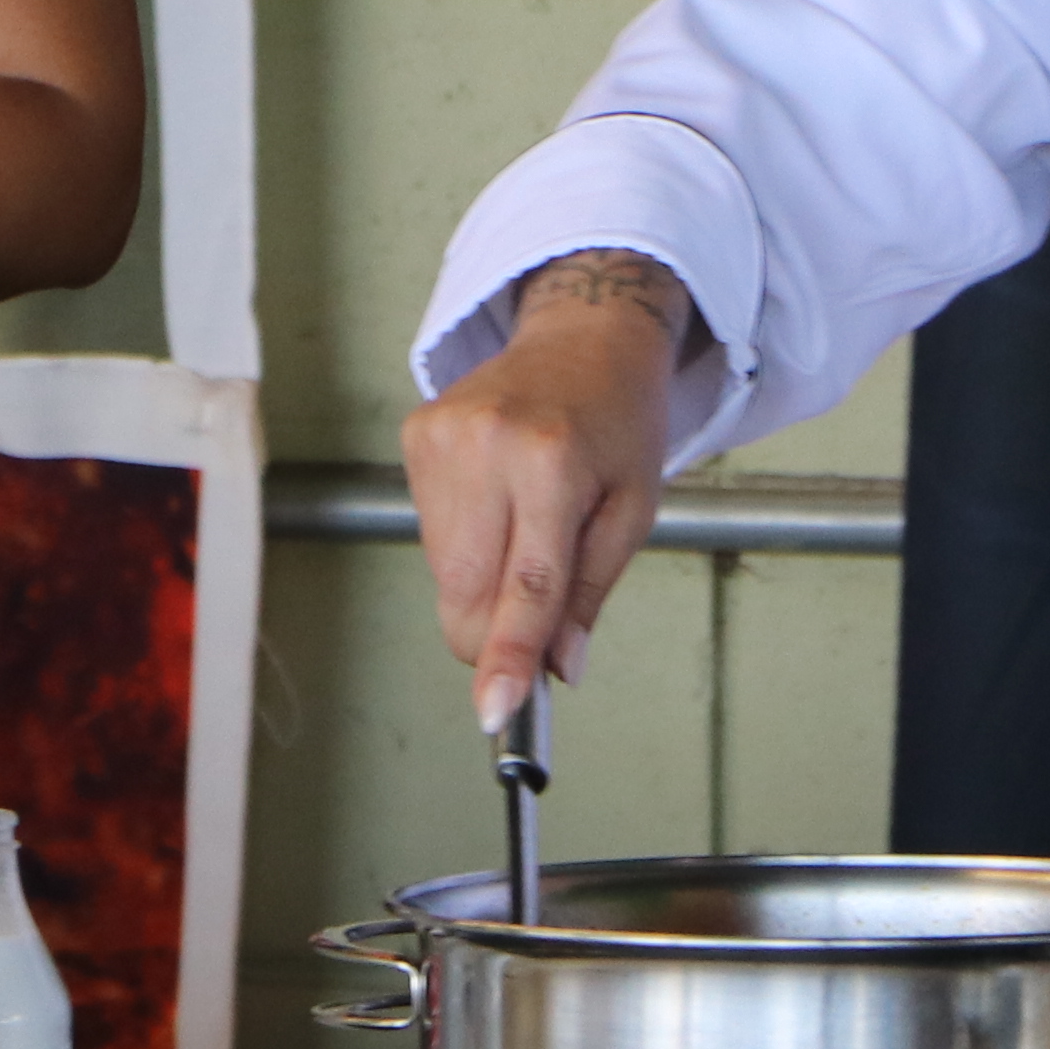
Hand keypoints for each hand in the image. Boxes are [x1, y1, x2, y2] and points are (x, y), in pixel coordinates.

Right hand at [398, 257, 689, 730]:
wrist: (583, 337)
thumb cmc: (617, 422)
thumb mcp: (633, 507)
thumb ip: (590, 592)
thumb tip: (557, 666)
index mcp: (553, 461)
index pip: (525, 584)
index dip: (508, 655)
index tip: (495, 711)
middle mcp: (488, 445)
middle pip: (468, 593)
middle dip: (496, 633)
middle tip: (537, 622)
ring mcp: (441, 437)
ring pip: (445, 574)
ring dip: (482, 583)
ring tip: (527, 527)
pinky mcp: (416, 436)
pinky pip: (431, 535)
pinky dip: (465, 543)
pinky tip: (499, 500)